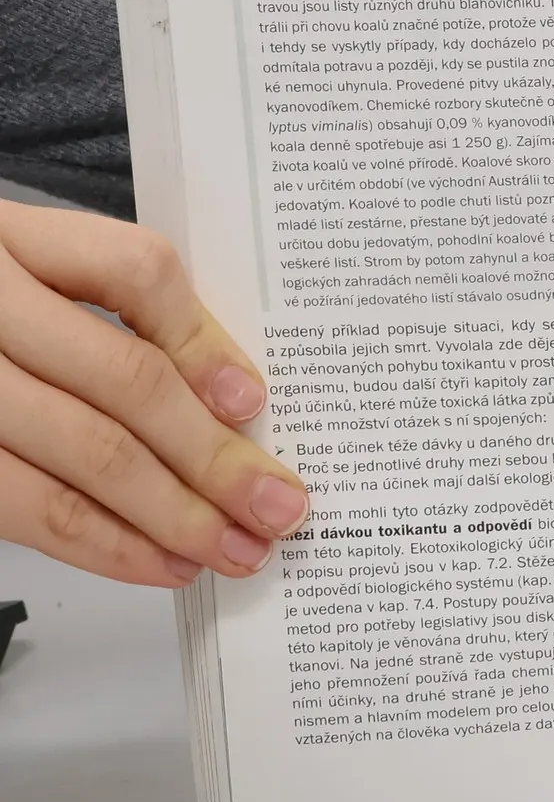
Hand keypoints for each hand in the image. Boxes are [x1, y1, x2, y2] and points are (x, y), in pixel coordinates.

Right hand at [0, 202, 307, 585]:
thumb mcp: (33, 276)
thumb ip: (115, 317)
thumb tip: (232, 404)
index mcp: (14, 240)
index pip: (133, 272)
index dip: (203, 342)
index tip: (254, 403)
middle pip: (124, 379)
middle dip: (215, 457)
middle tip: (278, 507)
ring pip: (85, 452)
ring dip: (174, 516)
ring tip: (235, 549)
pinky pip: (27, 508)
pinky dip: (105, 544)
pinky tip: (160, 561)